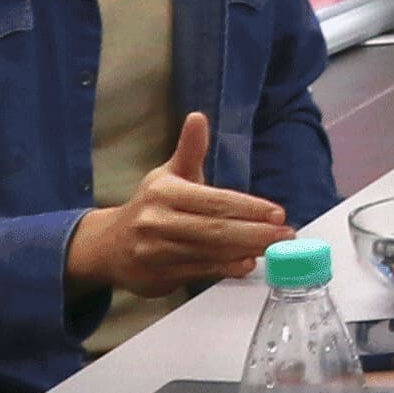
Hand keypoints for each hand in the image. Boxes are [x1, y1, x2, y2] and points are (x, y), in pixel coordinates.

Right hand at [64, 115, 289, 304]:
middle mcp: (158, 221)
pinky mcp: (158, 276)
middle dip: (255, 232)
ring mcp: (156, 252)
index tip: (277, 212)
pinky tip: (245, 264)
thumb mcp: (168, 174)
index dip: (248, 207)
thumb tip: (198, 117)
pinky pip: (198, 272)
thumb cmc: (150, 206)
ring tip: (273, 248)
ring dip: (244, 251)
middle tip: (285, 234)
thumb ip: (190, 150)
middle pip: (215, 230)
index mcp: (164, 193)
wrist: (109, 245)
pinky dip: (224, 269)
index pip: (214, 200)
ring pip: (209, 252)